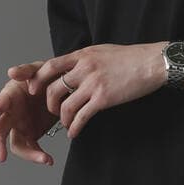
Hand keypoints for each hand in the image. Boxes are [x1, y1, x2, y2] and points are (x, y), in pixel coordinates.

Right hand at [0, 74, 62, 165]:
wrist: (64, 87)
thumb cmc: (46, 74)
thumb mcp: (38, 69)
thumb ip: (25, 70)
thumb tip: (10, 72)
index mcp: (9, 97)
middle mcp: (11, 114)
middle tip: (1, 157)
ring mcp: (20, 126)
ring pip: (17, 145)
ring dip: (29, 155)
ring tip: (45, 159)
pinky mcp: (32, 134)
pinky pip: (32, 149)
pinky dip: (39, 156)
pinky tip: (49, 160)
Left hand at [6, 42, 165, 139]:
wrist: (152, 63)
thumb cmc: (130, 57)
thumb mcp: (101, 51)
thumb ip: (84, 60)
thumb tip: (72, 68)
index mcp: (82, 56)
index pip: (50, 66)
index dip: (36, 79)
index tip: (32, 90)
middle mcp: (84, 68)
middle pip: (54, 89)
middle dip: (49, 104)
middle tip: (53, 111)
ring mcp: (93, 84)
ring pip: (66, 105)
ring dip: (62, 118)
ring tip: (66, 124)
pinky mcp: (103, 98)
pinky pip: (82, 116)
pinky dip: (74, 127)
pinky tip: (74, 133)